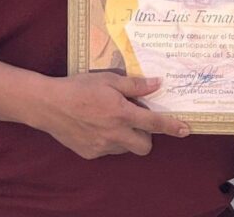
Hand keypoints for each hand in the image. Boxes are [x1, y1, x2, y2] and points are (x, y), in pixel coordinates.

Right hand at [28, 72, 189, 158]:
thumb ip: (134, 85)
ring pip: (126, 148)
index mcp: (121, 113)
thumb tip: (157, 84)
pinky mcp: (90, 153)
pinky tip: (97, 127)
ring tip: (112, 120)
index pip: (154, 123)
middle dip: (146, 136)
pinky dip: (110, 141)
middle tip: (136, 120)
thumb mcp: (108, 80)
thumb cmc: (79, 87)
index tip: (186, 129)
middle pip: (144, 146)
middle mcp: (114, 133)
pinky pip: (109, 150)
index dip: (172, 126)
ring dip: (127, 137)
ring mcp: (102, 146)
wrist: (48, 104)